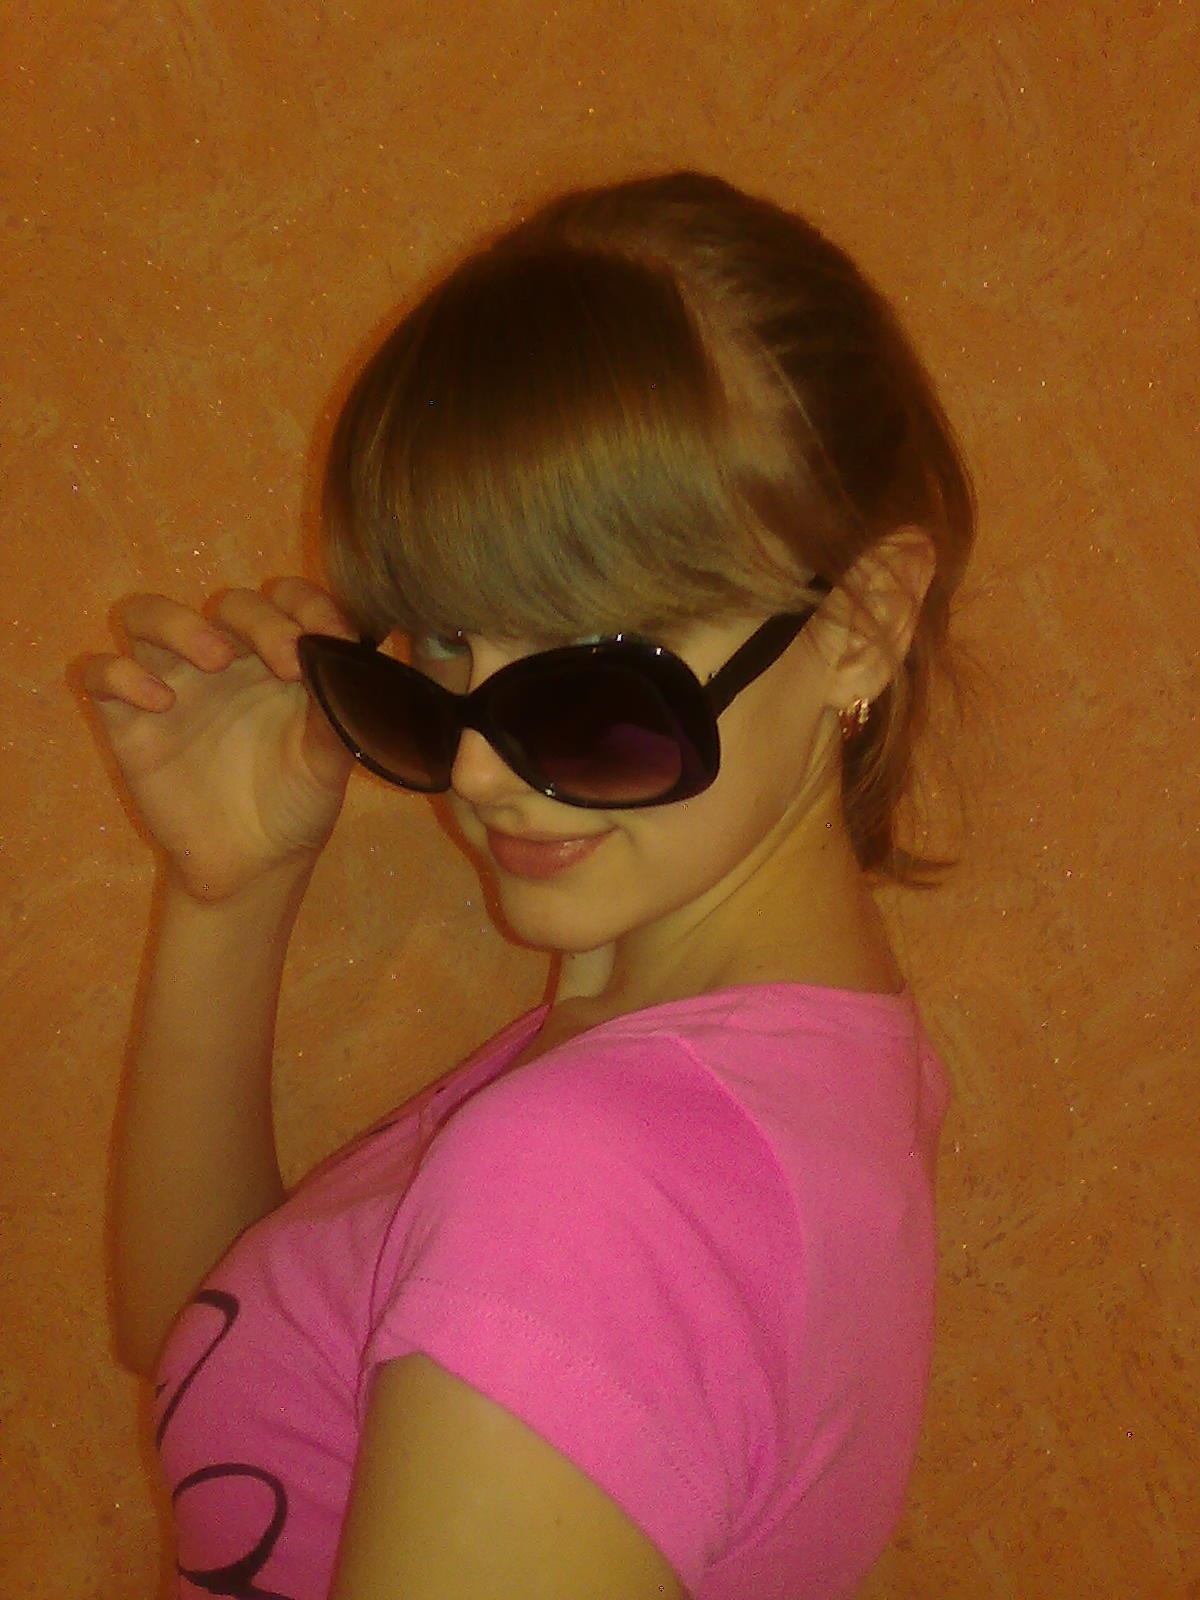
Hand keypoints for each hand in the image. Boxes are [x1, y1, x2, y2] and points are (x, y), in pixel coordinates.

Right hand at [81, 577, 356, 900]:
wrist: (255, 864)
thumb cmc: (296, 802)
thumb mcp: (329, 761)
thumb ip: (339, 712)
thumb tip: (353, 664)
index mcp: (277, 658)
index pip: (287, 600)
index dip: (308, 605)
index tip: (329, 636)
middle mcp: (224, 660)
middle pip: (228, 604)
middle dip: (259, 620)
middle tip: (286, 661)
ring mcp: (173, 683)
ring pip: (147, 615)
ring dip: (177, 624)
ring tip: (215, 658)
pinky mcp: (129, 720)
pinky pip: (102, 674)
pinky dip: (122, 675)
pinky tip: (162, 703)